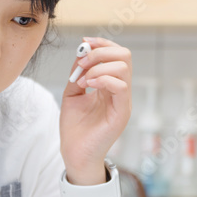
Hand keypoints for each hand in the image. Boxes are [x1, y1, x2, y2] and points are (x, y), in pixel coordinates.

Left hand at [60, 36, 131, 181]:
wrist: (74, 153)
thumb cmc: (75, 127)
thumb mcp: (72, 93)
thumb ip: (77, 73)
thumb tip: (81, 50)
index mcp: (110, 84)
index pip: (116, 54)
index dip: (102, 43)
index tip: (84, 42)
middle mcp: (120, 91)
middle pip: (124, 56)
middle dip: (100, 52)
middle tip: (82, 63)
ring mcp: (123, 102)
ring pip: (124, 68)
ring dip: (99, 67)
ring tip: (83, 80)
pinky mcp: (121, 113)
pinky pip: (121, 87)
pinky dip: (103, 79)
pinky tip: (87, 86)